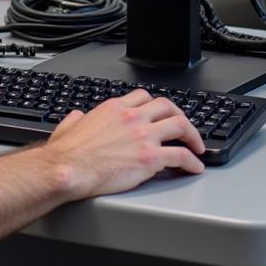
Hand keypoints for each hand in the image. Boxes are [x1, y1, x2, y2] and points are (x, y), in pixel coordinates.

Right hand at [41, 89, 204, 197]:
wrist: (69, 168)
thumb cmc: (67, 153)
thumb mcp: (69, 125)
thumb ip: (77, 119)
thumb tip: (77, 117)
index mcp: (114, 108)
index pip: (144, 97)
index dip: (156, 105)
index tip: (161, 114)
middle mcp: (132, 117)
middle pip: (166, 106)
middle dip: (180, 116)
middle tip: (185, 128)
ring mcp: (143, 136)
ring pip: (180, 125)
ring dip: (193, 136)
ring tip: (197, 147)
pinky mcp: (151, 158)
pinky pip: (181, 156)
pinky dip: (192, 161)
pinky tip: (195, 167)